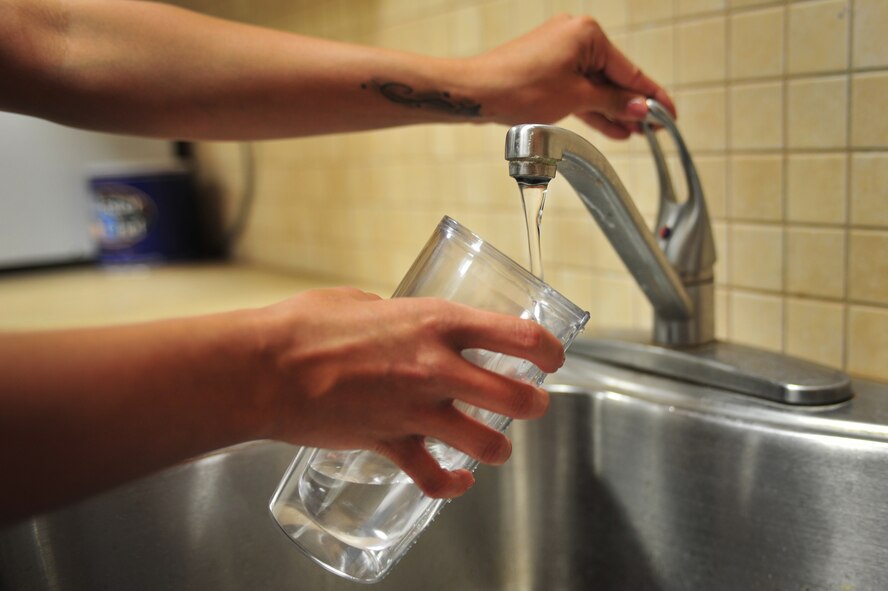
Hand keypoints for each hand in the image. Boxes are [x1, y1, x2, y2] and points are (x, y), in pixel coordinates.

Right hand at [249, 287, 564, 497]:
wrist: (263, 369)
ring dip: (500, 446)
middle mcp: (436, 368)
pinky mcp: (390, 443)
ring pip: (488, 442)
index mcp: (435, 323)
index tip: (552, 355)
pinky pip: (434, 478)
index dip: (548, 349)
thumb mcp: (363, 302)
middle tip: (533, 399)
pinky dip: (450, 485)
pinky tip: (456, 480)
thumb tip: (401, 321)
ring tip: (497, 442)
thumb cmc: (305, 326)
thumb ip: (395, 313)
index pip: (517, 335)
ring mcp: (416, 410)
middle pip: (518, 396)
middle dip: (536, 401)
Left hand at [467, 14, 676, 138]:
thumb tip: (639, 108)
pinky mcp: (547, 68)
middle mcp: (575, 36)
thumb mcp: (576, 98)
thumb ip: (612, 103)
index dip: (651, 95)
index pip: (629, 71)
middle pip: (613, 77)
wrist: (476, 93)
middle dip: (631, 106)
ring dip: (612, 109)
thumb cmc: (518, 88)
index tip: (669, 114)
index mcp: (587, 34)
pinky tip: (609, 126)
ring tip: (633, 133)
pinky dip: (592, 106)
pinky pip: (578, 88)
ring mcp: (560, 52)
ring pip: (595, 85)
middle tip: (653, 129)